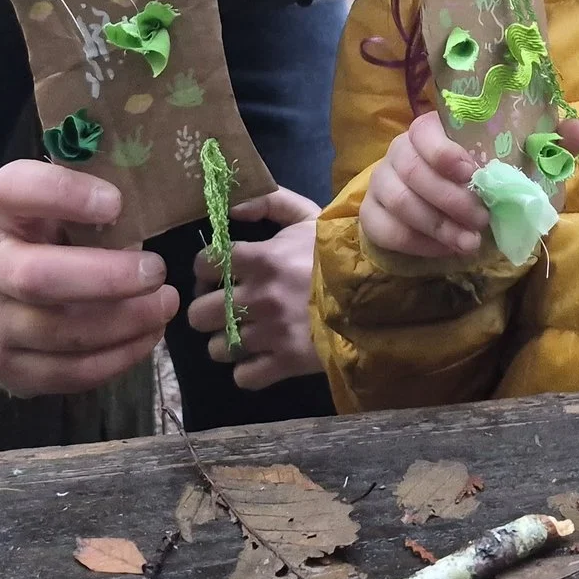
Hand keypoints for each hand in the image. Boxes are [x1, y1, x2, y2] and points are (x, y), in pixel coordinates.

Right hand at [0, 159, 179, 396]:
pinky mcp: (7, 367)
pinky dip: (118, 357)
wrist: (7, 294)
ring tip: (165, 305)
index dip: (63, 194)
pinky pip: (68, 372)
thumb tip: (159, 204)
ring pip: (59, 332)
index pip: (14, 190)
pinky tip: (148, 335)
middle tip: (157, 271)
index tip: (115, 202)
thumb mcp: (71, 210)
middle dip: (107, 279)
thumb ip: (101, 203)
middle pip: (37, 278)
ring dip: (125, 322)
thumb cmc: (58, 241)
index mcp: (6, 213)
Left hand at [189, 188, 323, 388]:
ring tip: (242, 334)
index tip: (215, 271)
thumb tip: (232, 208)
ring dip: (226, 342)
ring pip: (217, 349)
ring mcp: (271, 335)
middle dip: (208, 309)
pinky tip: (258, 357)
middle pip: (199, 314)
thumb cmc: (338, 249)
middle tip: (225, 306)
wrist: (378, 288)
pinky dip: (247, 371)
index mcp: (261, 259)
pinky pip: (244, 378)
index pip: (204, 263)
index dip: (205, 268)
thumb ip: (268, 201)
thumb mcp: (306, 214)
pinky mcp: (286, 363)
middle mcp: (258, 299)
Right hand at [360, 111, 578, 262]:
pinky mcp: (373, 215)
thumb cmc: (489, 182)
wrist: (452, 216)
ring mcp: (382, 182)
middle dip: (449, 198)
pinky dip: (417, 243)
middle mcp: (402, 151)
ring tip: (470, 243)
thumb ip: (551, 146)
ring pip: (397, 200)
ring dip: (436, 224)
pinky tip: (446, 251)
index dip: (442, 151)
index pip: (424, 130)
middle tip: (481, 220)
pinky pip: (384, 228)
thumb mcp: (523, 165)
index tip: (471, 173)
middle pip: (410, 169)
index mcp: (435, 130)